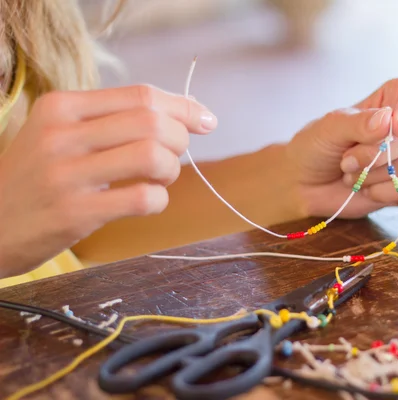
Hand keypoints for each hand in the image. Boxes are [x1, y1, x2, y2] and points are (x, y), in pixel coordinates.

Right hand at [0, 85, 216, 276]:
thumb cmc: (36, 176)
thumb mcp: (59, 133)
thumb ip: (112, 119)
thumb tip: (185, 110)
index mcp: (61, 106)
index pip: (141, 95)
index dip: (183, 107)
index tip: (205, 120)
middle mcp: (62, 134)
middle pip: (152, 123)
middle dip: (181, 139)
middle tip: (175, 155)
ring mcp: (67, 174)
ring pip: (153, 156)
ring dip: (171, 169)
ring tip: (159, 179)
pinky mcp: (75, 213)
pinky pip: (143, 198)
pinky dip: (159, 200)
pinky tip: (147, 201)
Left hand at [285, 78, 397, 217]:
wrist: (304, 185)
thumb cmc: (316, 147)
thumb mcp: (329, 127)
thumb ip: (359, 122)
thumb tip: (389, 120)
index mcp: (393, 98)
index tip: (396, 124)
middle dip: (376, 151)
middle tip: (347, 158)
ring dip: (372, 173)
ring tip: (351, 172)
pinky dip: (383, 192)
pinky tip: (365, 188)